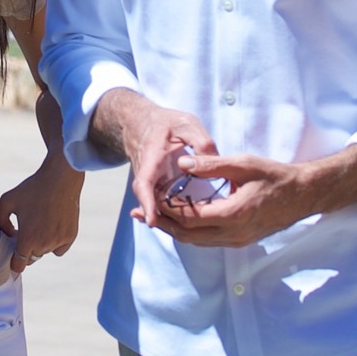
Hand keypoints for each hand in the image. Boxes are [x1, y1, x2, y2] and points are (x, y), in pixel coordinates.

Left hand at [0, 149, 83, 274]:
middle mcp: (44, 245)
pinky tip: (51, 227)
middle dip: (26, 250)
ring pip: (45, 252)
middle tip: (25, 233)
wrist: (60, 179)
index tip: (12, 258)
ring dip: (41, 245)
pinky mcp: (70, 237)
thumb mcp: (7, 200)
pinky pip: (59, 249)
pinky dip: (55, 243)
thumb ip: (0, 221)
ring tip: (39, 224)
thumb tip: (8, 234)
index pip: (18, 265)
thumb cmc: (32, 188)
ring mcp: (59, 242)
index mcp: (27, 239)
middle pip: (31, 258)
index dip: (13, 263)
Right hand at [90, 90, 216, 227]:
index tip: (152, 220)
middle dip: (157, 218)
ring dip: (165, 219)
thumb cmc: (167, 123)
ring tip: (189, 232)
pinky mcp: (154, 186)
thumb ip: (201, 141)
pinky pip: (159, 202)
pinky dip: (170, 214)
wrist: (142, 123)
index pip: (144, 182)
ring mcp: (148, 181)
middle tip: (177, 233)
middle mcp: (146, 172)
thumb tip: (214, 161)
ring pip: (153, 203)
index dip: (147, 202)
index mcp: (152, 156)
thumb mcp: (186, 124)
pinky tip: (189, 225)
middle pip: (147, 200)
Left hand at [141, 144, 356, 248]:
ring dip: (173, 230)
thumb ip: (212, 164)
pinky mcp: (240, 240)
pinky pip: (208, 241)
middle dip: (161, 224)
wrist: (303, 194)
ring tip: (151, 218)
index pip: (189, 217)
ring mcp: (238, 240)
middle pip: (187, 236)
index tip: (150, 196)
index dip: (166, 209)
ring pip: (196, 242)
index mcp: (233, 214)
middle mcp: (233, 234)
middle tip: (137, 214)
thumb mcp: (243, 164)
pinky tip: (179, 220)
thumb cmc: (275, 176)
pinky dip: (189, 232)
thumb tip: (182, 163)